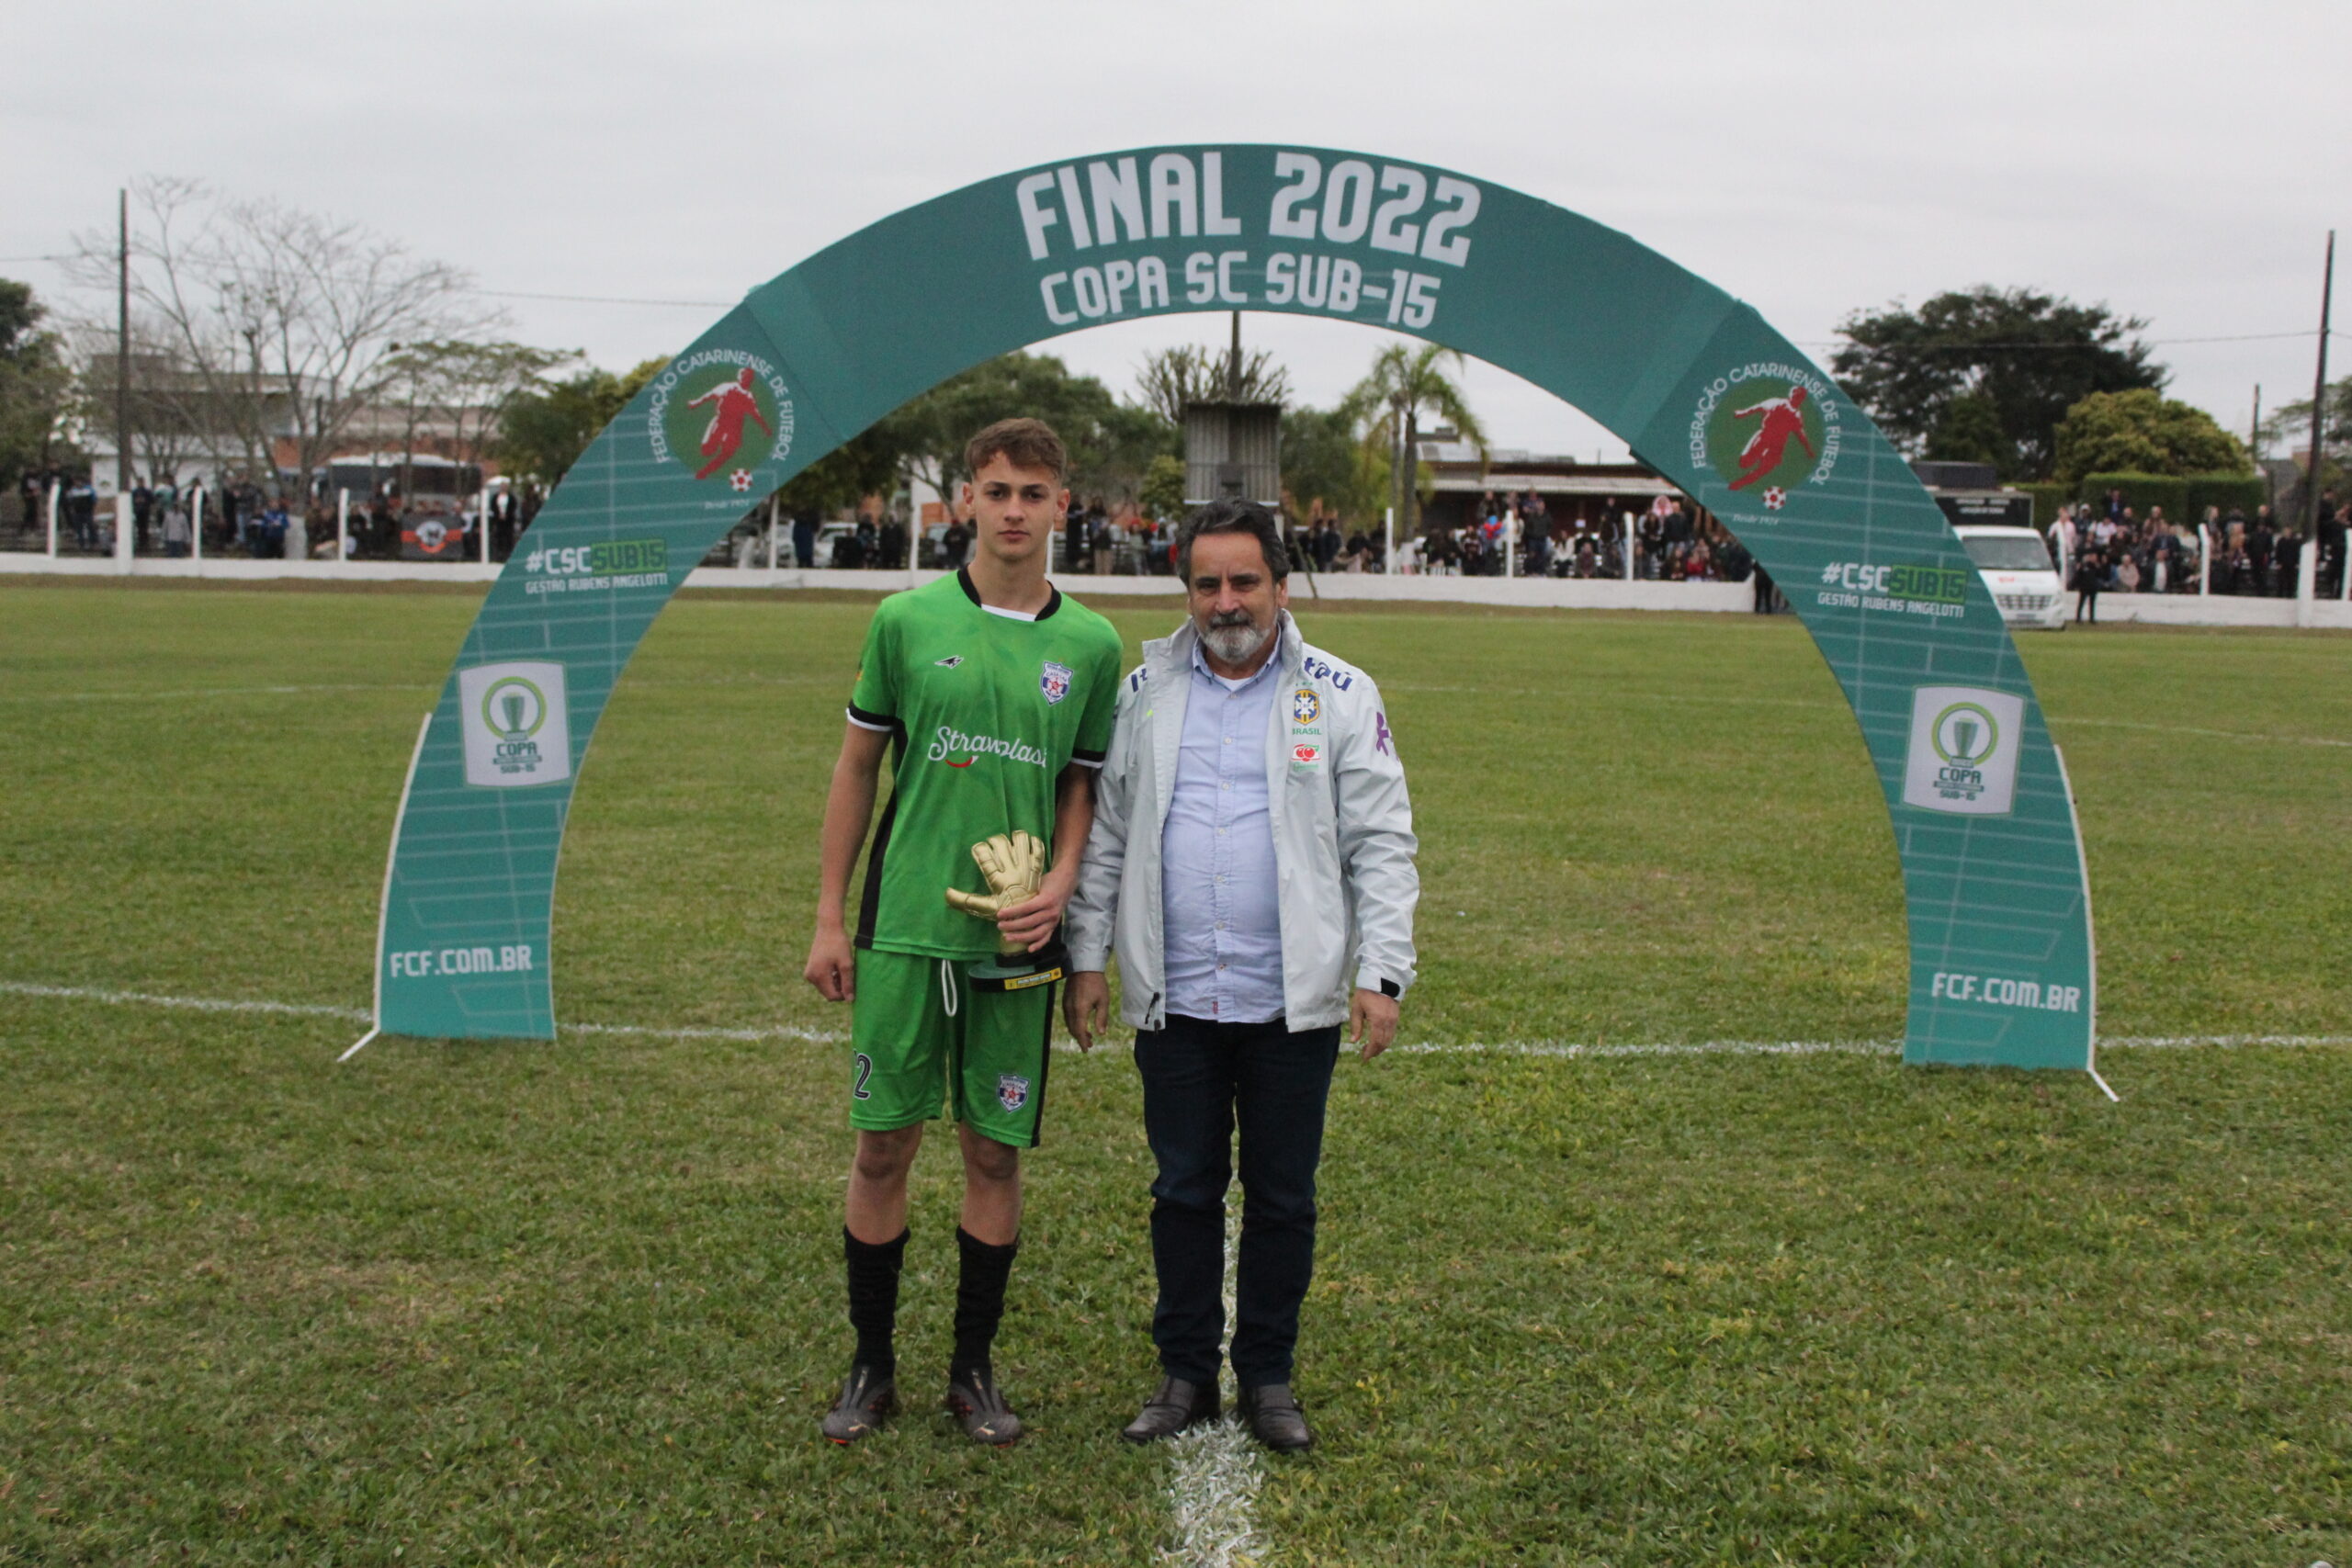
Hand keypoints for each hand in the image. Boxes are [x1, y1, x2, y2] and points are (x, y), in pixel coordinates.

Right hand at [804, 921, 855, 1001]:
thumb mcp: (847, 964)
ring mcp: (808, 973)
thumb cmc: (839, 944)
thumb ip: (848, 983)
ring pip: (825, 988)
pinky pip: (821, 981)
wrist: (828, 928)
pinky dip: (830, 978)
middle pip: (828, 993)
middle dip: (839, 988)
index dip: (844, 994)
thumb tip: (850, 1000)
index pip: (832, 996)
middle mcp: (810, 977)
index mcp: (819, 976)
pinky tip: (836, 968)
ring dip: (835, 983)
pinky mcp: (810, 969)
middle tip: (847, 973)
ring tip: (842, 969)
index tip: (852, 983)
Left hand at [944, 831, 1047, 950]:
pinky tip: (1029, 949)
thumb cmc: (1049, 880)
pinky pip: (1047, 937)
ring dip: (1021, 937)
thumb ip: (1026, 891)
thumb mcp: (1038, 882)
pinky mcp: (1055, 924)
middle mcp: (1050, 912)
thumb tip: (1006, 895)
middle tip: (999, 926)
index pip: (1025, 909)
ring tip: (1007, 937)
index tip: (999, 914)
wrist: (1067, 881)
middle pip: (1029, 923)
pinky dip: (1038, 944)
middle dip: (1012, 926)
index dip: (1012, 913)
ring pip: (1037, 933)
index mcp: (1045, 900)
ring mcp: (1053, 920)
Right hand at [1064, 970, 1109, 1051]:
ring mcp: (1066, 1004)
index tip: (1087, 1050)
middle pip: (1073, 1029)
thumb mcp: (1103, 1001)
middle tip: (1090, 1044)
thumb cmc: (1097, 983)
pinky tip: (1081, 1023)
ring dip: (1077, 1031)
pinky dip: (1073, 1024)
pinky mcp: (1065, 1000)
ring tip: (1088, 1036)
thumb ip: (1102, 1018)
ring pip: (1069, 1024)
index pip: (1079, 1031)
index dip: (1083, 1042)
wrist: (1084, 966)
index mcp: (1080, 1010)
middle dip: (1080, 1039)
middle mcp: (1070, 1009)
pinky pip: (1067, 1017)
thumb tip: (1101, 1034)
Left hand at [1348, 988, 1398, 1060]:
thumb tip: (1354, 1042)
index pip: (1375, 1042)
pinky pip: (1392, 1033)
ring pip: (1389, 1039)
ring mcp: (1394, 1020)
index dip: (1370, 1052)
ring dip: (1380, 1047)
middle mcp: (1388, 1022)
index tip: (1363, 1058)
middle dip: (1375, 1051)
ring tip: (1370, 1049)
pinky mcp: (1396, 1017)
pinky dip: (1385, 1040)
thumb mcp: (1357, 1008)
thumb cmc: (1366, 993)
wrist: (1381, 980)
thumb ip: (1356, 1026)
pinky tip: (1377, 1040)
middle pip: (1383, 1043)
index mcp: (1377, 1020)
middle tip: (1365, 1055)